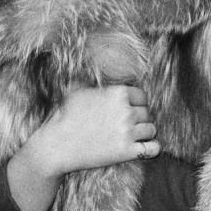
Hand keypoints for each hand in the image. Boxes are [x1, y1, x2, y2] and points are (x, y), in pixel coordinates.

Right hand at [7, 85, 157, 210]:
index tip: (127, 111)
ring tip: (133, 137)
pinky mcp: (127, 152)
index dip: (136, 104)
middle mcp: (125, 111)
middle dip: (139, 119)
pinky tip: (145, 148)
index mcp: (117, 93)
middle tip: (126, 126)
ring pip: (152, 130)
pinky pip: (155, 148)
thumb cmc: (64, 118)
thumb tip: (89, 58)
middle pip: (147, 113)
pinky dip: (153, 148)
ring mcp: (127, 132)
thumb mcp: (76, 90)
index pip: (142, 96)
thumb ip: (91, 78)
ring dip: (145, 134)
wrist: (56, 146)